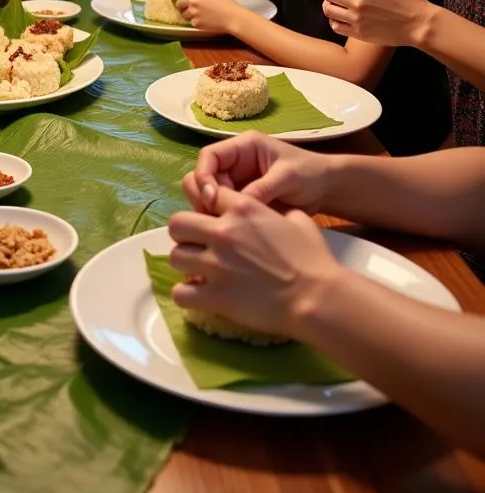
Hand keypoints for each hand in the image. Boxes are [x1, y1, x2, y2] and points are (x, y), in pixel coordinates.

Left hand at [166, 0, 242, 35]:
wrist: (232, 17)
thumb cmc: (226, 3)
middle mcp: (193, 0)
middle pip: (179, 2)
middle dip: (181, 5)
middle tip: (186, 7)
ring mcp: (193, 12)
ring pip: (184, 13)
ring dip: (189, 14)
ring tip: (201, 14)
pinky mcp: (195, 23)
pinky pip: (191, 22)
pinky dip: (196, 21)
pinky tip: (206, 20)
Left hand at [168, 187, 341, 339]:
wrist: (318, 297)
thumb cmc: (313, 259)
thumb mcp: (297, 220)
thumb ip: (276, 210)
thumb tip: (272, 211)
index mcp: (242, 209)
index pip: (204, 194)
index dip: (204, 208)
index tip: (210, 222)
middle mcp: (223, 232)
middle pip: (177, 224)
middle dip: (185, 235)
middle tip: (197, 246)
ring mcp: (216, 265)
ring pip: (175, 256)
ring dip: (185, 264)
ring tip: (198, 272)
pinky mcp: (215, 295)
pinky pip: (180, 293)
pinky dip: (186, 295)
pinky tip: (199, 295)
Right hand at [182, 131, 331, 214]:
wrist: (327, 189)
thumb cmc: (310, 173)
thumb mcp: (288, 177)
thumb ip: (262, 188)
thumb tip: (238, 204)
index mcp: (243, 147)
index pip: (209, 156)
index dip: (204, 175)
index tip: (212, 196)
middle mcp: (234, 162)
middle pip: (204, 176)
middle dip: (205, 195)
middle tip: (215, 215)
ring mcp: (236, 181)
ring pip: (209, 194)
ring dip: (212, 209)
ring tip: (226, 223)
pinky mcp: (240, 199)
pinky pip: (223, 207)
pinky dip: (223, 218)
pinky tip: (233, 228)